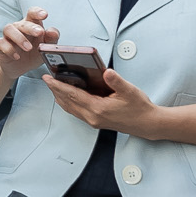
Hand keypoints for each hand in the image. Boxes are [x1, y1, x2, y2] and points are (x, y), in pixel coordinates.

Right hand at [0, 7, 59, 81]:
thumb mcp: (45, 48)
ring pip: (9, 29)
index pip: (32, 13)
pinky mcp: (1, 45)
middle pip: (23, 22)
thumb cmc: (33, 53)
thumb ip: (51, 39)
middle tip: (40, 33)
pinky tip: (17, 56)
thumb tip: (52, 32)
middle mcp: (19, 28)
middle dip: (31, 27)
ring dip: (19, 38)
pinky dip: (9, 49)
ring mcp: (9, 36)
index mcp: (32, 25)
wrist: (19, 66)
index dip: (38, 12)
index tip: (45, 15)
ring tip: (28, 48)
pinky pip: (1, 43)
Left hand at [43, 66, 163, 136]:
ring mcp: (93, 121)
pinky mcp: (95, 121)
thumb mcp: (130, 91)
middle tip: (47, 78)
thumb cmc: (140, 108)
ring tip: (55, 85)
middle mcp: (92, 117)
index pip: (72, 95)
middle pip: (67, 102)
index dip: (58, 86)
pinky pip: (76, 111)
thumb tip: (106, 72)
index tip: (48, 78)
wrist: (147, 124)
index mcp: (98, 109)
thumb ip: (116, 81)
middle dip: (55, 90)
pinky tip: (68, 95)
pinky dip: (69, 102)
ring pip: (70, 108)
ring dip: (61, 97)